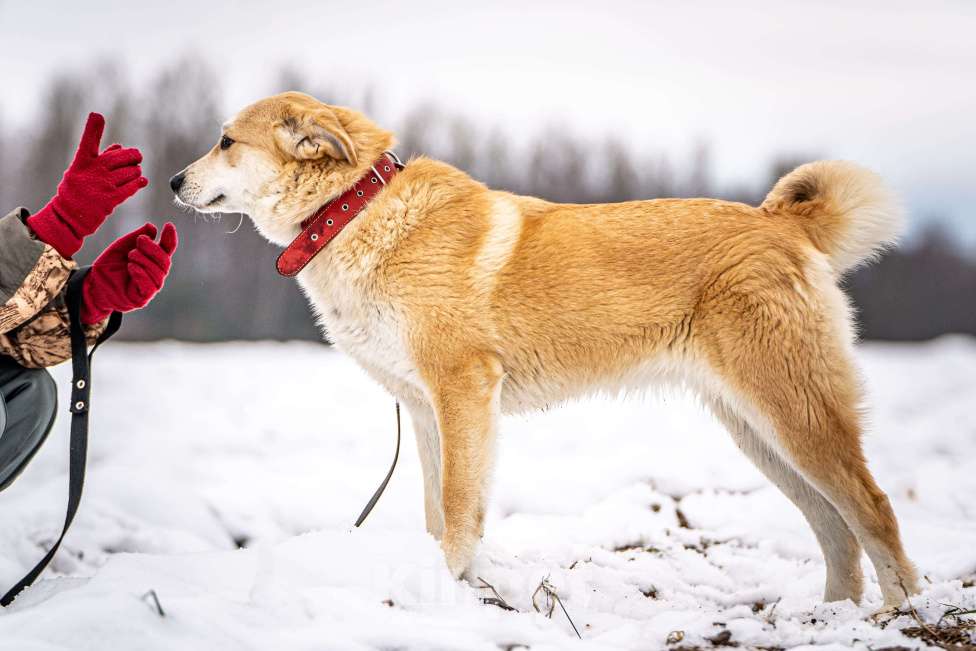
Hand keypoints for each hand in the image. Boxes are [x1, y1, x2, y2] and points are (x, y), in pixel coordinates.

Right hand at [27, 113, 147, 257]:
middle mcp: (92, 172)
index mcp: (82, 163)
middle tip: (137, 157)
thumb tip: (119, 146)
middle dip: (132, 156)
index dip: (92, 129)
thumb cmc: (75, 192)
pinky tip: (142, 181)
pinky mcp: (109, 200)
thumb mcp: (80, 172)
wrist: (68, 217)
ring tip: (136, 172)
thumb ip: (98, 158)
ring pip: (128, 173)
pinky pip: (129, 188)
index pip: (87, 143)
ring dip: (136, 171)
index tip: (97, 116)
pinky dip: (138, 183)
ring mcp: (101, 186)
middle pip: (119, 158)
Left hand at [81, 223, 177, 324]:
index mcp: (153, 260)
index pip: (167, 249)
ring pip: (158, 273)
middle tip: (140, 240)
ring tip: (131, 255)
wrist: (94, 283)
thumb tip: (152, 227)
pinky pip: (149, 287)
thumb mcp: (121, 247)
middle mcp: (156, 273)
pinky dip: (141, 274)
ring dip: (145, 261)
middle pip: (165, 261)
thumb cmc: (110, 265)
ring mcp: (151, 286)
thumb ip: (135, 237)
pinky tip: (131, 267)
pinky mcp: (143, 297)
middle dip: (154, 248)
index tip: (168, 225)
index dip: (170, 238)